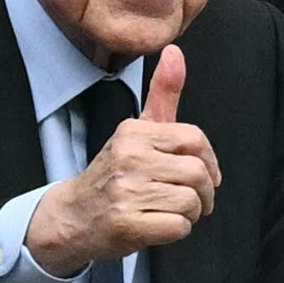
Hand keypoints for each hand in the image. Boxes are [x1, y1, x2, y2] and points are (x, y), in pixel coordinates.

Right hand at [26, 45, 221, 276]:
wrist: (74, 216)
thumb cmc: (116, 173)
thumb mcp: (138, 131)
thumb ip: (163, 93)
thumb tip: (174, 51)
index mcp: (134, 132)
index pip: (195, 139)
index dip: (209, 162)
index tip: (205, 176)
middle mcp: (128, 158)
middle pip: (198, 174)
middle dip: (203, 193)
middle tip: (192, 201)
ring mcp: (125, 192)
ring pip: (191, 202)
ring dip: (189, 213)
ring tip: (170, 212)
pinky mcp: (127, 224)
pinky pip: (178, 227)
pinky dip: (176, 231)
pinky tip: (158, 225)